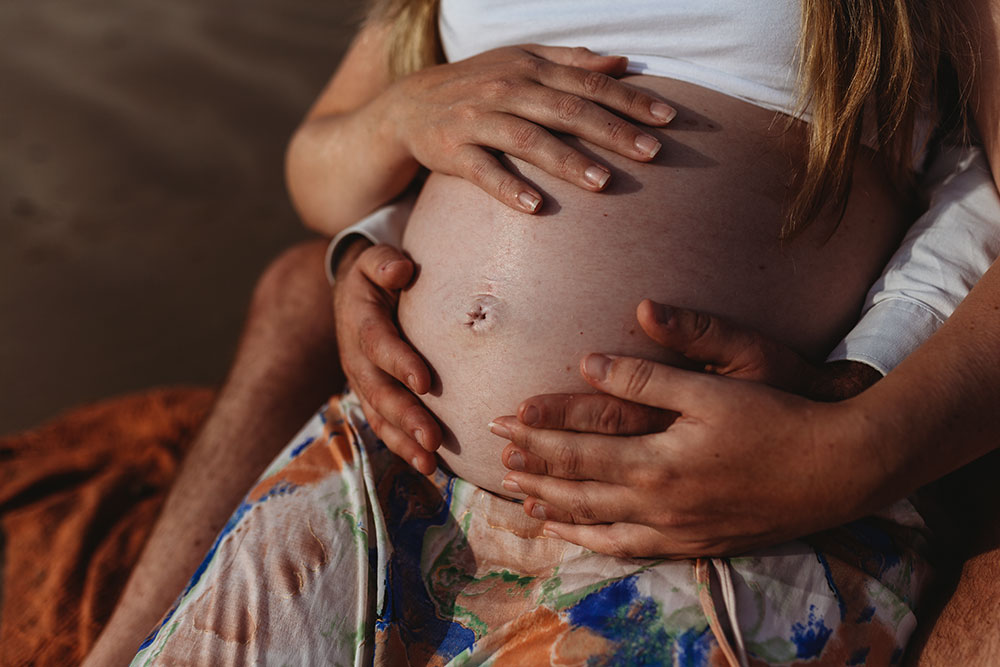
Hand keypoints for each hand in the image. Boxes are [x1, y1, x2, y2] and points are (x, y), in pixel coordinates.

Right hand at [333, 237, 440, 472]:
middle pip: (379, 391)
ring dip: (403, 441)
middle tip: (432, 438)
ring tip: (429, 463)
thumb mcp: (376, 258)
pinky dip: (403, 447)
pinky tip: (428, 466)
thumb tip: (399, 270)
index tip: (424, 381)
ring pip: (379, 416)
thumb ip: (384, 262)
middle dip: (405, 416)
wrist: (357, 291)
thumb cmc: (378, 273)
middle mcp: (356, 357)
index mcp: (360, 321)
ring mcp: (362, 381)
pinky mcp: (371, 397)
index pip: (378, 343)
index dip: (399, 362)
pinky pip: (384, 425)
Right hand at [385, 44, 674, 211]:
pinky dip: (509, 188)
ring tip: (604, 184)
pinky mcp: (451, 151)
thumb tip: (622, 63)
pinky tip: (537, 207)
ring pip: (528, 139)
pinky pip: (483, 171)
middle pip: (566, 110)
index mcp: (530, 67)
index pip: (588, 82)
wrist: (407, 106)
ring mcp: (477, 120)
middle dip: (612, 131)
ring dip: (567, 162)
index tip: (669, 119)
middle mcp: (506, 88)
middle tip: (652, 153)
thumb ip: (570, 62)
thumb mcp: (521, 62)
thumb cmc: (477, 84)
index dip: (629, 99)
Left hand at [492, 300, 885, 556]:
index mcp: (656, 459)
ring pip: (597, 525)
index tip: (503, 423)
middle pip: (578, 488)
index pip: (578, 447)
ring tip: (523, 501)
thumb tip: (587, 363)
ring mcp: (676, 530)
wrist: (837, 471)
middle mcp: (657, 502)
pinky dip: (596, 542)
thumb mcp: (712, 388)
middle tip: (500, 461)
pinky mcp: (696, 545)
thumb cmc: (778, 420)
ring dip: (557, 511)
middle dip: (535, 472)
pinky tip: (580, 537)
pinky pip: (630, 549)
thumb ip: (647, 376)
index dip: (537, 435)